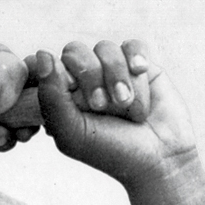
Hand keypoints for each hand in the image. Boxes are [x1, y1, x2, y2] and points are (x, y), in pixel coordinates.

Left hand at [33, 39, 197, 185]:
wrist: (161, 158)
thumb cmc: (113, 151)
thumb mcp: (72, 132)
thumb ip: (51, 97)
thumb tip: (43, 54)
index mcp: (61, 95)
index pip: (48, 65)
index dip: (63, 79)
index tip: (80, 105)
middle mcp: (84, 79)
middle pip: (75, 51)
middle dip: (90, 78)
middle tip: (102, 106)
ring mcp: (112, 70)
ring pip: (105, 48)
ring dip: (118, 77)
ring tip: (128, 105)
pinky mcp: (140, 65)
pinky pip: (133, 46)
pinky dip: (137, 58)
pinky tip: (141, 71)